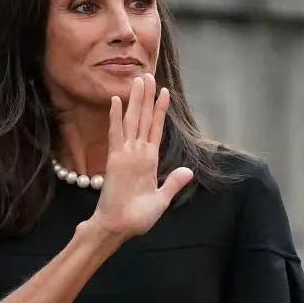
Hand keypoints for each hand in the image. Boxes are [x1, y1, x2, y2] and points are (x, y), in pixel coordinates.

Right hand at [90, 74, 193, 240]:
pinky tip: (116, 101)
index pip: (155, 129)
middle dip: (146, 97)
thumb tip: (188, 171)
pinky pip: (116, 134)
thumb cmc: (137, 217)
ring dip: (135, 100)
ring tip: (138, 80)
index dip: (159, 111)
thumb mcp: (161, 200)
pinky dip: (116, 117)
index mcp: (149, 161)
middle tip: (146, 75)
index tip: (164, 92)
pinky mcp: (116, 159)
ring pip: (132, 121)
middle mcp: (137, 153)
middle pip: (142, 119)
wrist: (119, 227)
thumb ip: (173, 184)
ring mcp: (126, 154)